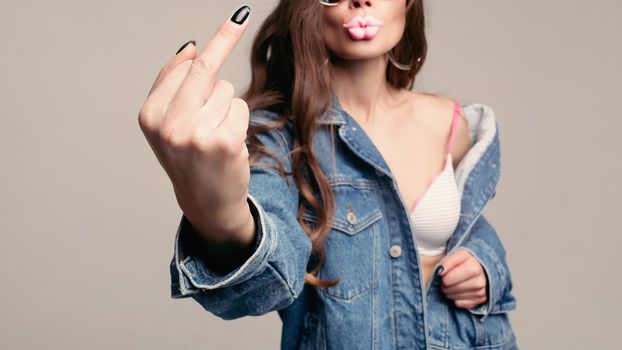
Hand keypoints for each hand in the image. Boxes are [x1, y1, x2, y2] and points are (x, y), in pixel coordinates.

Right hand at [138, 7, 252, 240]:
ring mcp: (196, 133)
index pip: (184, 67)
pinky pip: (240, 107)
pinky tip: (228, 143)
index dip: (211, 44)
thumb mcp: (166, 122)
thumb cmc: (188, 157)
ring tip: (214, 134)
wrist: (205, 201)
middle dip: (225, 38)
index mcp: (150, 115)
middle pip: (205, 69)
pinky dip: (239, 121)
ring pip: (226, 90)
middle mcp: (169, 123)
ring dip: (226, 107)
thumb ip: (172, 84)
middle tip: (239, 16)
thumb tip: (189, 47)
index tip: (235, 18)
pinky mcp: (224, 141)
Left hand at [437, 249, 487, 309]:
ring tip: (452, 284)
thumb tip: (439, 272)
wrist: (484, 269)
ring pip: (452, 296)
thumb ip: (446, 262)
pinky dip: (456, 299)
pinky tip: (459, 291)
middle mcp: (480, 280)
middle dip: (444, 283)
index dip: (441, 275)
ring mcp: (481, 292)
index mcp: (474, 266)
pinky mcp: (480, 300)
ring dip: (448, 291)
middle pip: (449, 287)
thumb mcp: (457, 255)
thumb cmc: (467, 261)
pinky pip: (458, 303)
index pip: (447, 278)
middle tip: (446, 279)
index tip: (441, 272)